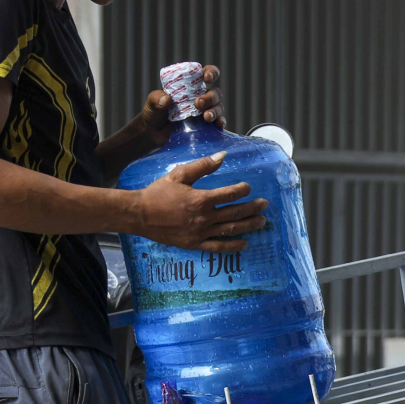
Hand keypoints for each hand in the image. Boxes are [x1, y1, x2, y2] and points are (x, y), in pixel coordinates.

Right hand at [129, 152, 267, 251]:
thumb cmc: (158, 192)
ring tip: (261, 221)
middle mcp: (203, 218)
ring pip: (230, 230)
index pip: (230, 194)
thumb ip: (203, 166)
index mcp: (200, 199)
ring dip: (249, 226)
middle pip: (235, 213)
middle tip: (264, 204)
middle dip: (252, 208)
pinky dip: (232, 246)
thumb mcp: (179, 174)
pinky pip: (217, 247)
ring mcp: (200, 233)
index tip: (248, 187)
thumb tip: (223, 155)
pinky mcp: (194, 244)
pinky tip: (245, 244)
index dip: (242, 190)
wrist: (140, 214)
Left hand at [137, 63, 224, 136]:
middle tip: (198, 104)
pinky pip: (219, 122)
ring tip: (206, 117)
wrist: (153, 134)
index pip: (205, 74)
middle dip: (210, 97)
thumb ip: (156, 99)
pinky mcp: (206, 126)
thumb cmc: (153, 113)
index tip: (206, 78)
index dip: (211, 72)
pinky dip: (221, 122)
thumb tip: (167, 98)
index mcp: (190, 86)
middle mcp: (201, 97)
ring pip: (218, 107)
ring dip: (215, 111)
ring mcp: (205, 112)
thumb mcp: (151, 103)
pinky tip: (218, 124)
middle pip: (215, 93)